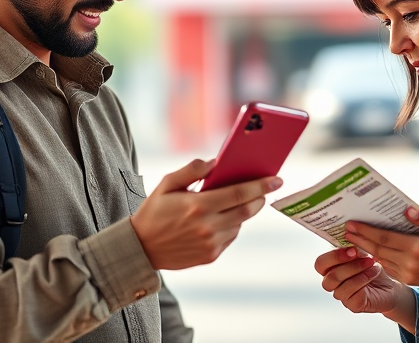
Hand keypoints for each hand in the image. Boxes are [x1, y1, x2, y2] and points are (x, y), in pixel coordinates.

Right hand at [130, 159, 281, 269]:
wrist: (141, 248)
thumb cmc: (154, 212)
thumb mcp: (166, 185)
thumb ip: (191, 170)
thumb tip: (215, 162)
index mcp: (198, 206)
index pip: (239, 193)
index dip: (260, 185)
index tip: (276, 179)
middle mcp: (207, 226)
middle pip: (246, 210)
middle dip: (260, 198)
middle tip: (266, 189)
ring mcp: (210, 244)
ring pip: (239, 224)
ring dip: (245, 211)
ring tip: (241, 201)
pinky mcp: (211, 256)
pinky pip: (230, 237)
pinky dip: (233, 225)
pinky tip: (224, 218)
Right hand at [315, 247, 403, 314]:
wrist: (392, 285)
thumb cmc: (373, 267)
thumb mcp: (362, 254)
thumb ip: (351, 248)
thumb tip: (348, 233)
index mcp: (331, 269)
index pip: (320, 264)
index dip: (333, 256)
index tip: (351, 250)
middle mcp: (333, 283)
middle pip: (328, 276)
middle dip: (346, 264)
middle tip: (363, 256)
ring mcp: (342, 295)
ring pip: (338, 284)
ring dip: (356, 271)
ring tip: (372, 263)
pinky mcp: (352, 305)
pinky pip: (351, 293)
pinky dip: (363, 280)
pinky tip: (373, 274)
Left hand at [343, 207, 418, 306]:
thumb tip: (406, 209)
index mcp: (417, 248)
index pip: (383, 238)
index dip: (365, 231)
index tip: (351, 223)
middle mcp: (410, 263)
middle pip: (377, 250)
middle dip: (360, 239)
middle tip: (345, 229)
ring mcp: (409, 274)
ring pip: (381, 259)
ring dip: (366, 249)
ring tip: (353, 237)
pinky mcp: (410, 280)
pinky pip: (388, 267)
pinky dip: (377, 257)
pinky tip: (370, 248)